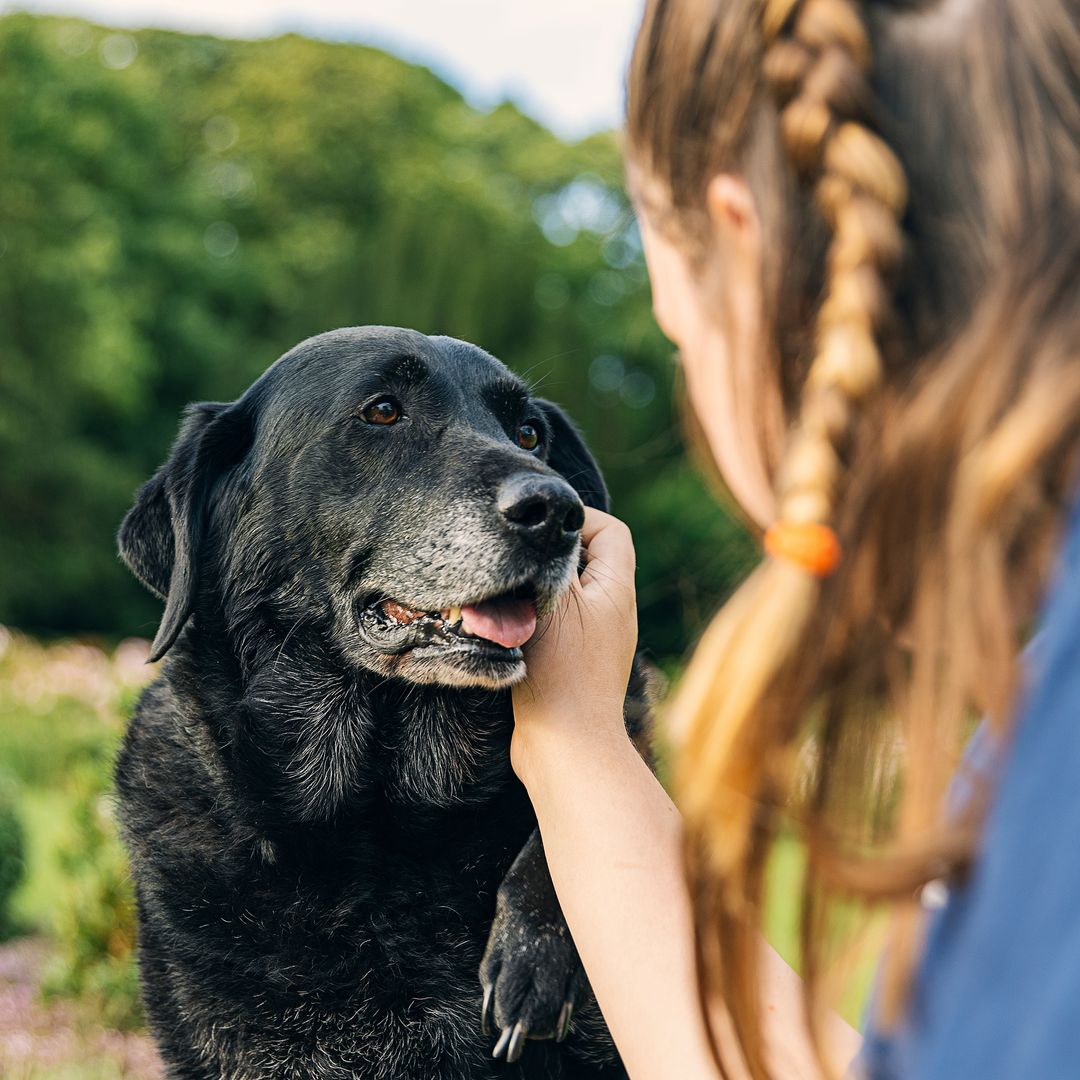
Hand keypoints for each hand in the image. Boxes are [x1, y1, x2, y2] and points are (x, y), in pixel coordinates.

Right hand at [511, 507, 637, 785]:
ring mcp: (595, 639)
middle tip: (517, 557)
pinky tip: (506, 626)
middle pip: (587, 559)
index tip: (539, 528)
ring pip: (566, 593)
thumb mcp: (555, 600)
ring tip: (508, 593)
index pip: (610, 530)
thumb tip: (546, 527)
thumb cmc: (561, 670)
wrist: (566, 747)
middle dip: (550, 553)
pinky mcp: (574, 664)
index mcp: (617, 589)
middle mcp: (613, 611)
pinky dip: (532, 618)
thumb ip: (553, 557)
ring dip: (536, 588)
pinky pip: (556, 624)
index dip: (578, 518)